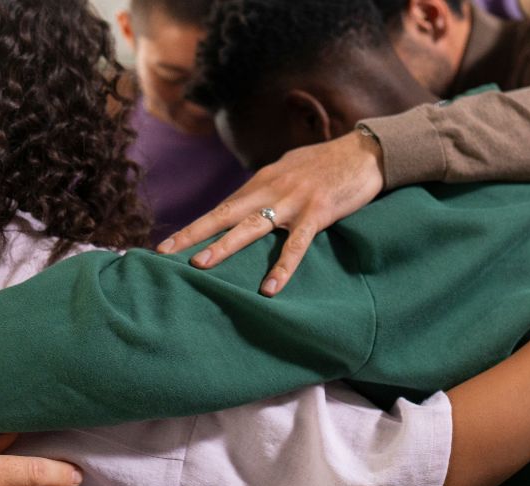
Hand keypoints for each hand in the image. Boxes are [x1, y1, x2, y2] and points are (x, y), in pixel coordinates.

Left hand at [157, 131, 383, 296]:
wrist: (365, 152)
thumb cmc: (325, 164)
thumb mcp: (288, 170)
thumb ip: (266, 187)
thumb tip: (245, 204)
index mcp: (261, 181)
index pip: (222, 207)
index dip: (194, 226)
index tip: (168, 245)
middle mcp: (270, 189)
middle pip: (224, 214)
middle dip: (193, 234)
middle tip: (165, 253)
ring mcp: (293, 202)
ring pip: (252, 227)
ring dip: (224, 246)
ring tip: (200, 265)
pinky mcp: (318, 213)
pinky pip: (296, 245)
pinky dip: (283, 268)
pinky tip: (269, 289)